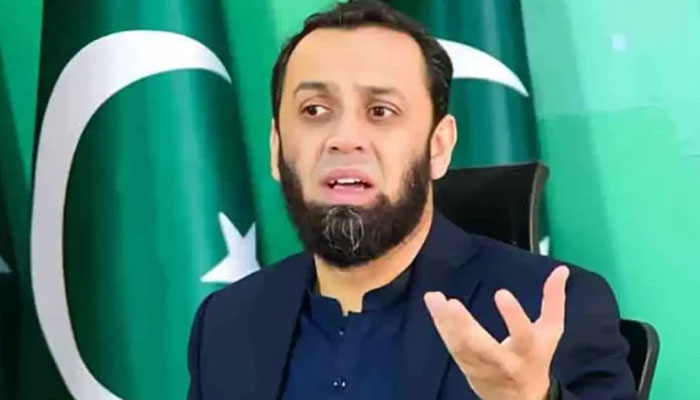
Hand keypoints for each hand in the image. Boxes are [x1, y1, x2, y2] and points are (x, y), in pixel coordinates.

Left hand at [424, 266, 569, 399]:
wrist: (520, 398)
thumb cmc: (536, 356)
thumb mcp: (551, 331)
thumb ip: (554, 300)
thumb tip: (561, 269)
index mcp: (528, 351)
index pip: (523, 335)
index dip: (513, 316)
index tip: (501, 293)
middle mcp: (503, 362)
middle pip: (483, 347)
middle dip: (465, 327)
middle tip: (452, 304)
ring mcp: (482, 366)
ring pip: (460, 346)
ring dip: (445, 322)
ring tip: (434, 297)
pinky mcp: (465, 365)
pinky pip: (451, 344)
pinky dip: (441, 325)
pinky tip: (434, 304)